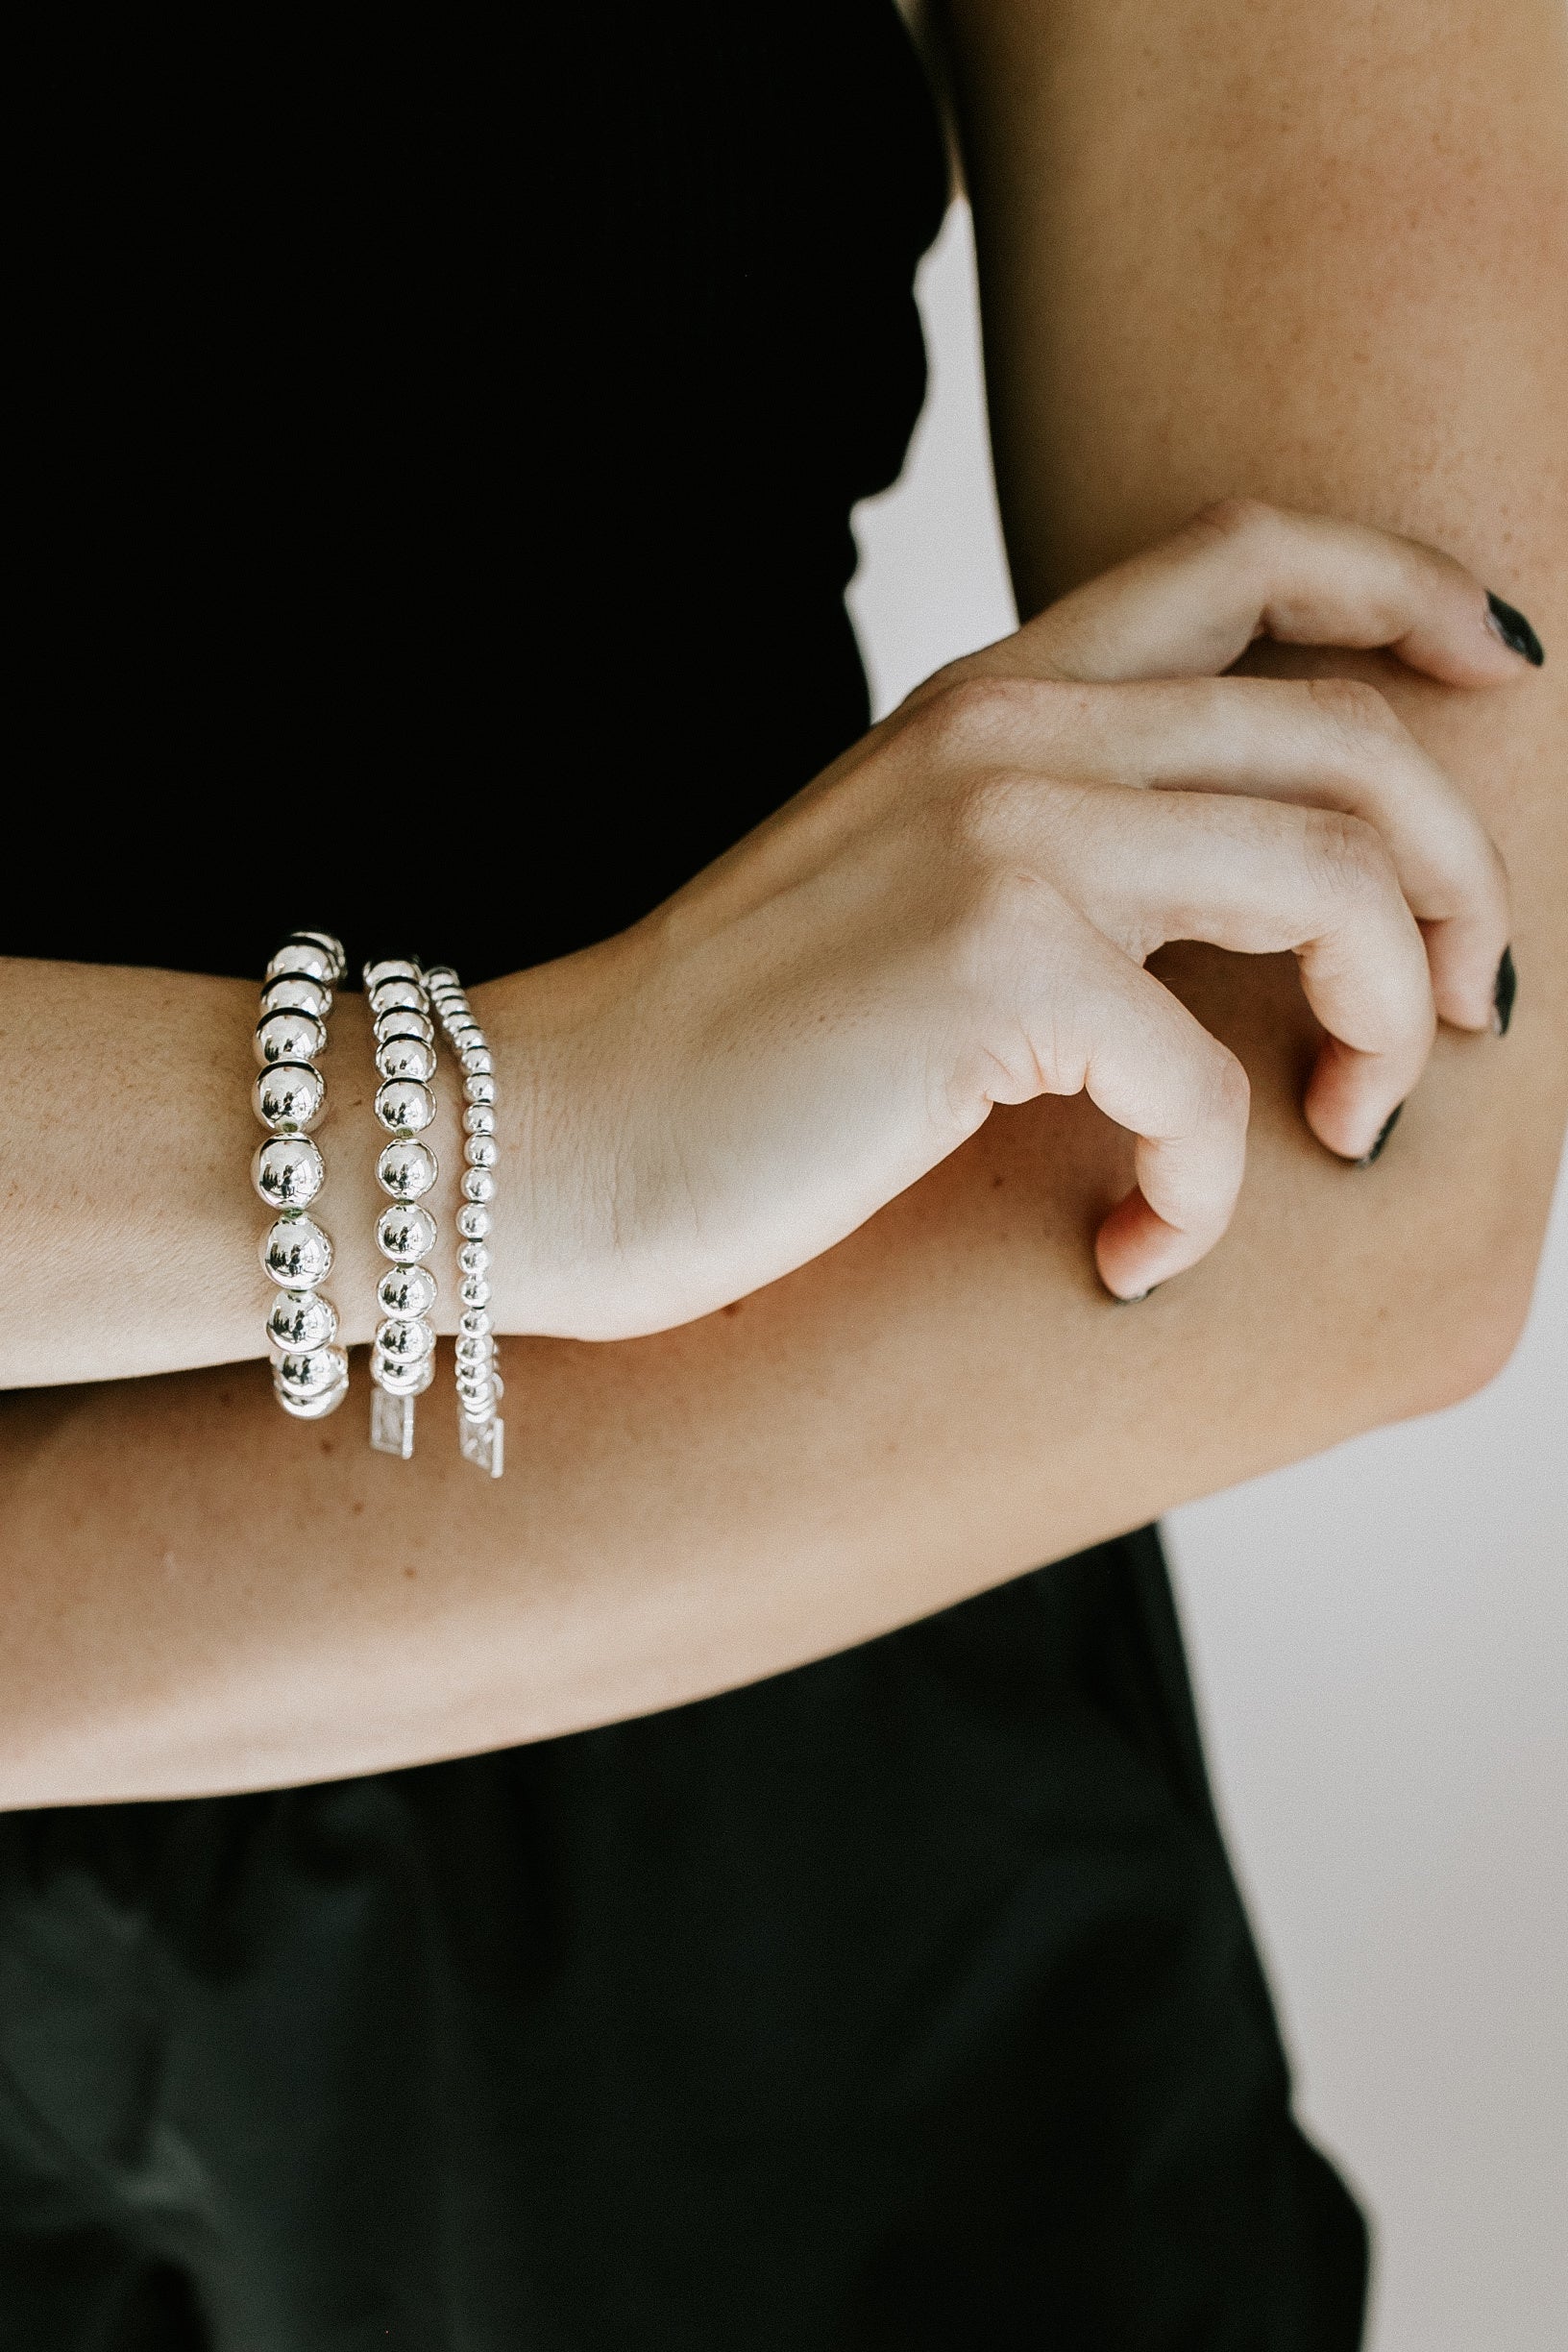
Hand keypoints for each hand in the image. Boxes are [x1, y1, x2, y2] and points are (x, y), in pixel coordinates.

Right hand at [497, 501, 1524, 1333]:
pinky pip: (1209, 1085)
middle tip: (1461, 1008)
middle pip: (1355, 738)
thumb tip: (1240, 916)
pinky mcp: (992, 969)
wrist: (549, 1130)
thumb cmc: (723, 1053)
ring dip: (1387, 1028)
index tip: (1504, 673)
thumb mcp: (901, 891)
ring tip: (1344, 1131)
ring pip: (1336, 883)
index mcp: (994, 696)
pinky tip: (1139, 1254)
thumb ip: (1051, 845)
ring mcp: (1003, 833)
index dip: (1409, 591)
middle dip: (1461, 879)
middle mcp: (1013, 730)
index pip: (1245, 553)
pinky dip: (1211, 1192)